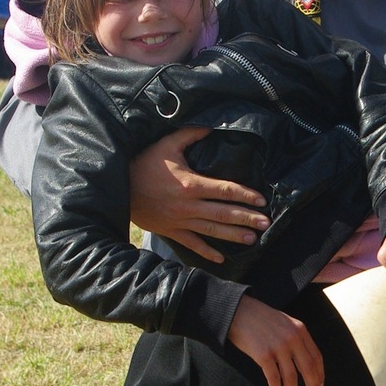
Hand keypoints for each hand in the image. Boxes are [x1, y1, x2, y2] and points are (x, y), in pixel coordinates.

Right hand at [129, 127, 269, 262]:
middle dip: (247, 218)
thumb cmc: (143, 164)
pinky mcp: (171, 231)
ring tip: (252, 239)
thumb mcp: (167, 145)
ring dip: (233, 235)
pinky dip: (207, 252)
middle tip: (266, 224)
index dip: (245, 195)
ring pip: (212, 230)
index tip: (261, 200)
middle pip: (224, 213)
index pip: (225, 190)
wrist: (118, 188)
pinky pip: (192, 244)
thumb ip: (190, 135)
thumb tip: (211, 126)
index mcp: (191, 184)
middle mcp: (188, 205)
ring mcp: (180, 221)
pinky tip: (222, 259)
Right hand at [226, 296, 323, 385]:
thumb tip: (304, 362)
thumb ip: (296, 338)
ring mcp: (278, 347)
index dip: (320, 375)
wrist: (237, 311)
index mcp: (300, 330)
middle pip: (308, 369)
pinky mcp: (263, 354)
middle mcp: (292, 339)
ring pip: (291, 377)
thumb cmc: (260, 318)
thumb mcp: (285, 323)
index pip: (316, 357)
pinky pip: (274, 377)